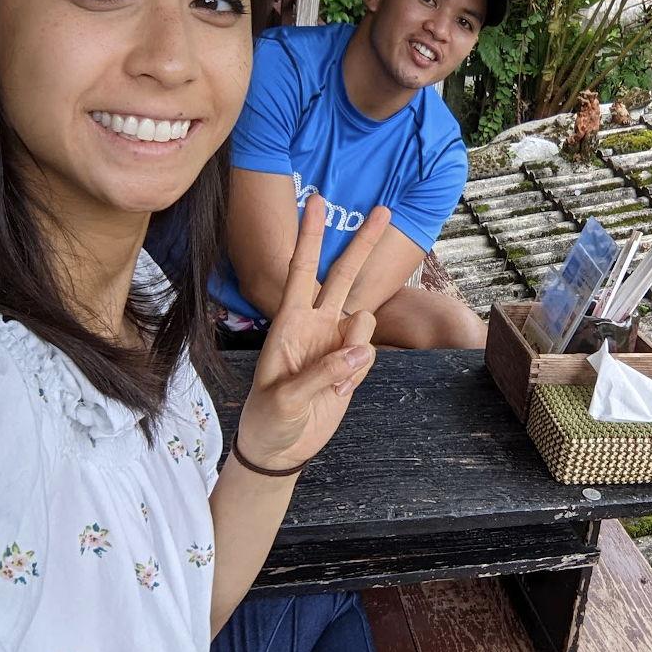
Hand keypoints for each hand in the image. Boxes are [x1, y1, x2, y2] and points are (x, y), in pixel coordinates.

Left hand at [237, 194, 390, 469]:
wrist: (280, 449)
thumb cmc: (268, 419)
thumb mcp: (285, 399)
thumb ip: (324, 372)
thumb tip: (362, 348)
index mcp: (290, 323)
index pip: (301, 270)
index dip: (311, 236)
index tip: (317, 202)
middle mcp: (316, 325)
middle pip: (343, 274)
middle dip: (363, 242)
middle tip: (384, 210)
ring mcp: (336, 343)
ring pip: (365, 322)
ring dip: (356, 351)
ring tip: (331, 385)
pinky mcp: (352, 364)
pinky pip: (369, 355)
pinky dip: (358, 375)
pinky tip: (337, 393)